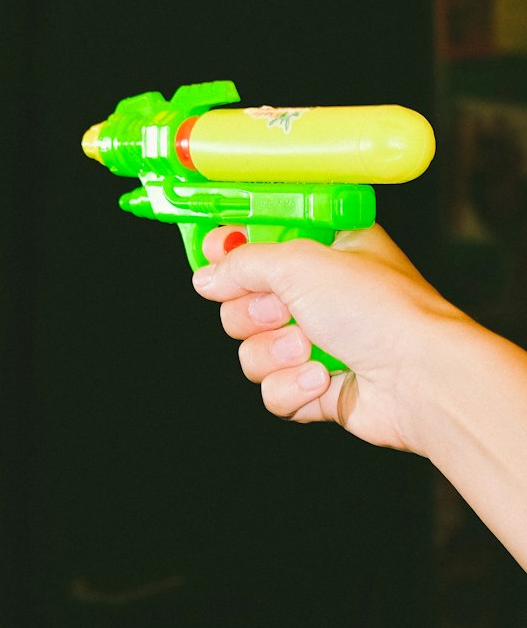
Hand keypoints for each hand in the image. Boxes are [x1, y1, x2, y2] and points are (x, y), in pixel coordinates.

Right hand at [191, 224, 466, 453]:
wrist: (421, 378)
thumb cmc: (380, 308)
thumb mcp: (299, 261)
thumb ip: (243, 262)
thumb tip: (205, 276)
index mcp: (324, 247)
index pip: (260, 237)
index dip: (233, 246)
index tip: (217, 251)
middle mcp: (320, 292)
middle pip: (242, 300)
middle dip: (255, 313)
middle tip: (283, 310)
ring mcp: (319, 342)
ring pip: (251, 350)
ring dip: (276, 353)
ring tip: (312, 348)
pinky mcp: (318, 387)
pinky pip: (272, 390)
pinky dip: (293, 388)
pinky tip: (324, 380)